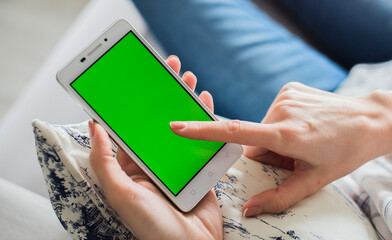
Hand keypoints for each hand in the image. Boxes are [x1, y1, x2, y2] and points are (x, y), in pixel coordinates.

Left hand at [89, 56, 221, 239]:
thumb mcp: (121, 194)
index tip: (139, 78)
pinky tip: (206, 102)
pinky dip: (205, 119)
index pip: (131, 127)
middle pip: (158, 121)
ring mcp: (178, 164)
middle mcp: (154, 163)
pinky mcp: (199, 168)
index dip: (134, 102)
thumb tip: (95, 126)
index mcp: (131, 168)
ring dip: (185, 100)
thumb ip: (104, 161)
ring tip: (189, 78)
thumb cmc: (153, 227)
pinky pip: (202, 139)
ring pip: (181, 125)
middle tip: (169, 67)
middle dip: (163, 93)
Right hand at [170, 82, 391, 216]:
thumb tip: (249, 209)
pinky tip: (304, 126)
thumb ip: (280, 196)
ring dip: (274, 139)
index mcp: (287, 134)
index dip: (203, 131)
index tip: (177, 127)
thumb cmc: (344, 151)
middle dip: (266, 153)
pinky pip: (273, 113)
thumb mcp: (315, 179)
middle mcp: (282, 111)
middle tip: (293, 157)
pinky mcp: (289, 88)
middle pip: (253, 140)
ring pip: (263, 127)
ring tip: (302, 141)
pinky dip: (281, 123)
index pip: (235, 133)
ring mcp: (285, 96)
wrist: (369, 119)